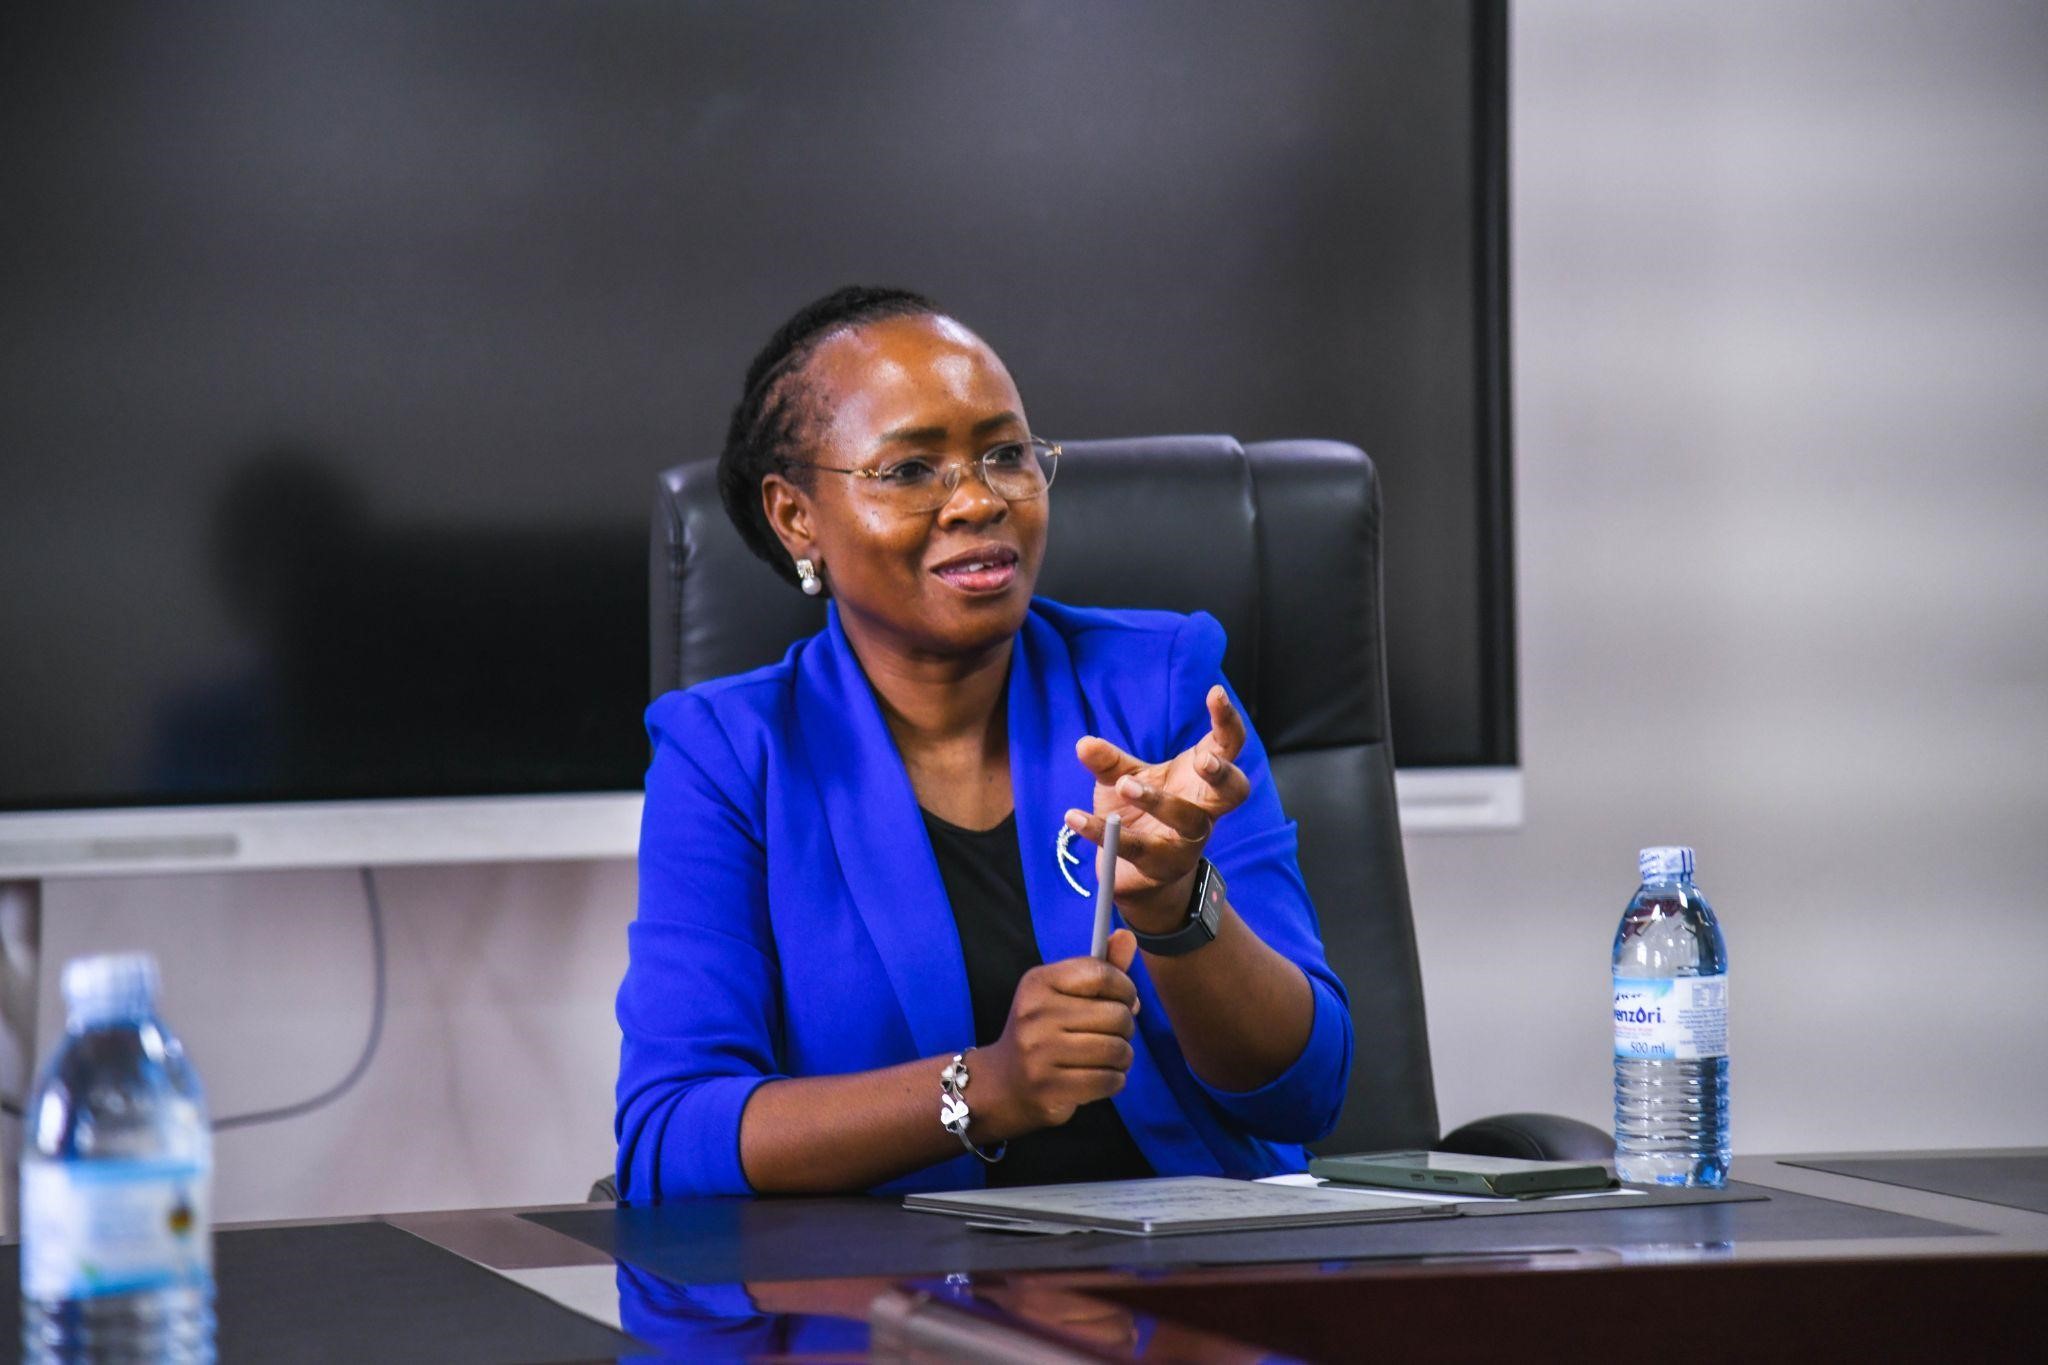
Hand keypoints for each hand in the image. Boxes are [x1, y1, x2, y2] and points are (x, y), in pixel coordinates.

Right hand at [973, 930, 1140, 1139]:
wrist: (1003, 1083)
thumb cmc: (1044, 1031)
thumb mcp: (1063, 994)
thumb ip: (1100, 968)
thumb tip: (1128, 936)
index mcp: (1038, 983)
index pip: (1100, 973)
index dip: (1125, 987)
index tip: (1125, 999)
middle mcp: (1035, 1014)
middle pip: (1116, 1014)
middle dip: (1127, 1026)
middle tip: (1115, 1032)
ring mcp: (1040, 1054)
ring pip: (1117, 1050)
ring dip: (1124, 1055)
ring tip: (1110, 1056)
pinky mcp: (1050, 1088)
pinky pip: (1109, 1080)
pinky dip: (1116, 1079)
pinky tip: (1101, 1075)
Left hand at [1063, 685, 1251, 932]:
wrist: (1138, 872)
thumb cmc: (1140, 813)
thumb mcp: (1123, 778)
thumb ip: (1108, 761)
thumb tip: (1083, 743)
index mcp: (1201, 778)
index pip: (1227, 746)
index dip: (1226, 721)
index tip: (1214, 693)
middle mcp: (1204, 809)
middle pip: (1233, 791)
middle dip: (1222, 774)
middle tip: (1202, 760)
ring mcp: (1187, 840)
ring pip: (1186, 820)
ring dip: (1157, 800)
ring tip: (1125, 784)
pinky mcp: (1160, 865)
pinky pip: (1133, 847)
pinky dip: (1099, 831)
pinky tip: (1073, 816)